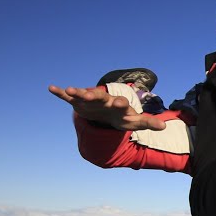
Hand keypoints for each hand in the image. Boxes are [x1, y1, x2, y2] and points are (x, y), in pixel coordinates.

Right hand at [48, 84, 166, 130]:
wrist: (107, 111)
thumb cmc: (121, 117)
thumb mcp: (134, 122)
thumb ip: (147, 123)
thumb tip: (164, 127)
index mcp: (117, 105)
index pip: (121, 104)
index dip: (121, 103)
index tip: (122, 103)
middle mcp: (104, 100)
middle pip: (101, 97)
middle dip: (96, 95)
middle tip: (91, 94)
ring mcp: (90, 100)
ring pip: (84, 94)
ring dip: (77, 92)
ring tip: (69, 89)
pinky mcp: (79, 102)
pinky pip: (68, 98)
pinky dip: (60, 93)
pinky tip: (51, 88)